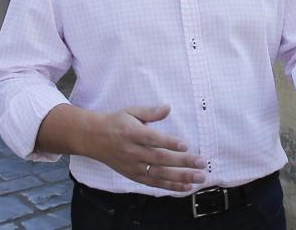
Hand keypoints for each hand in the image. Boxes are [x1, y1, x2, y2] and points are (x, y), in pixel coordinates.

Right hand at [85, 105, 206, 192]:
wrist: (93, 138)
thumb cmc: (115, 123)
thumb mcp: (131, 111)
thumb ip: (150, 112)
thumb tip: (168, 108)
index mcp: (132, 133)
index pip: (153, 139)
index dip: (169, 143)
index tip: (186, 145)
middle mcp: (133, 152)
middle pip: (160, 159)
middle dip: (183, 162)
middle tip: (202, 163)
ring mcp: (133, 166)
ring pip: (159, 174)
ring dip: (181, 178)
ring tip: (199, 177)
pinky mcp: (133, 176)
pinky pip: (154, 183)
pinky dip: (170, 186)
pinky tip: (185, 187)